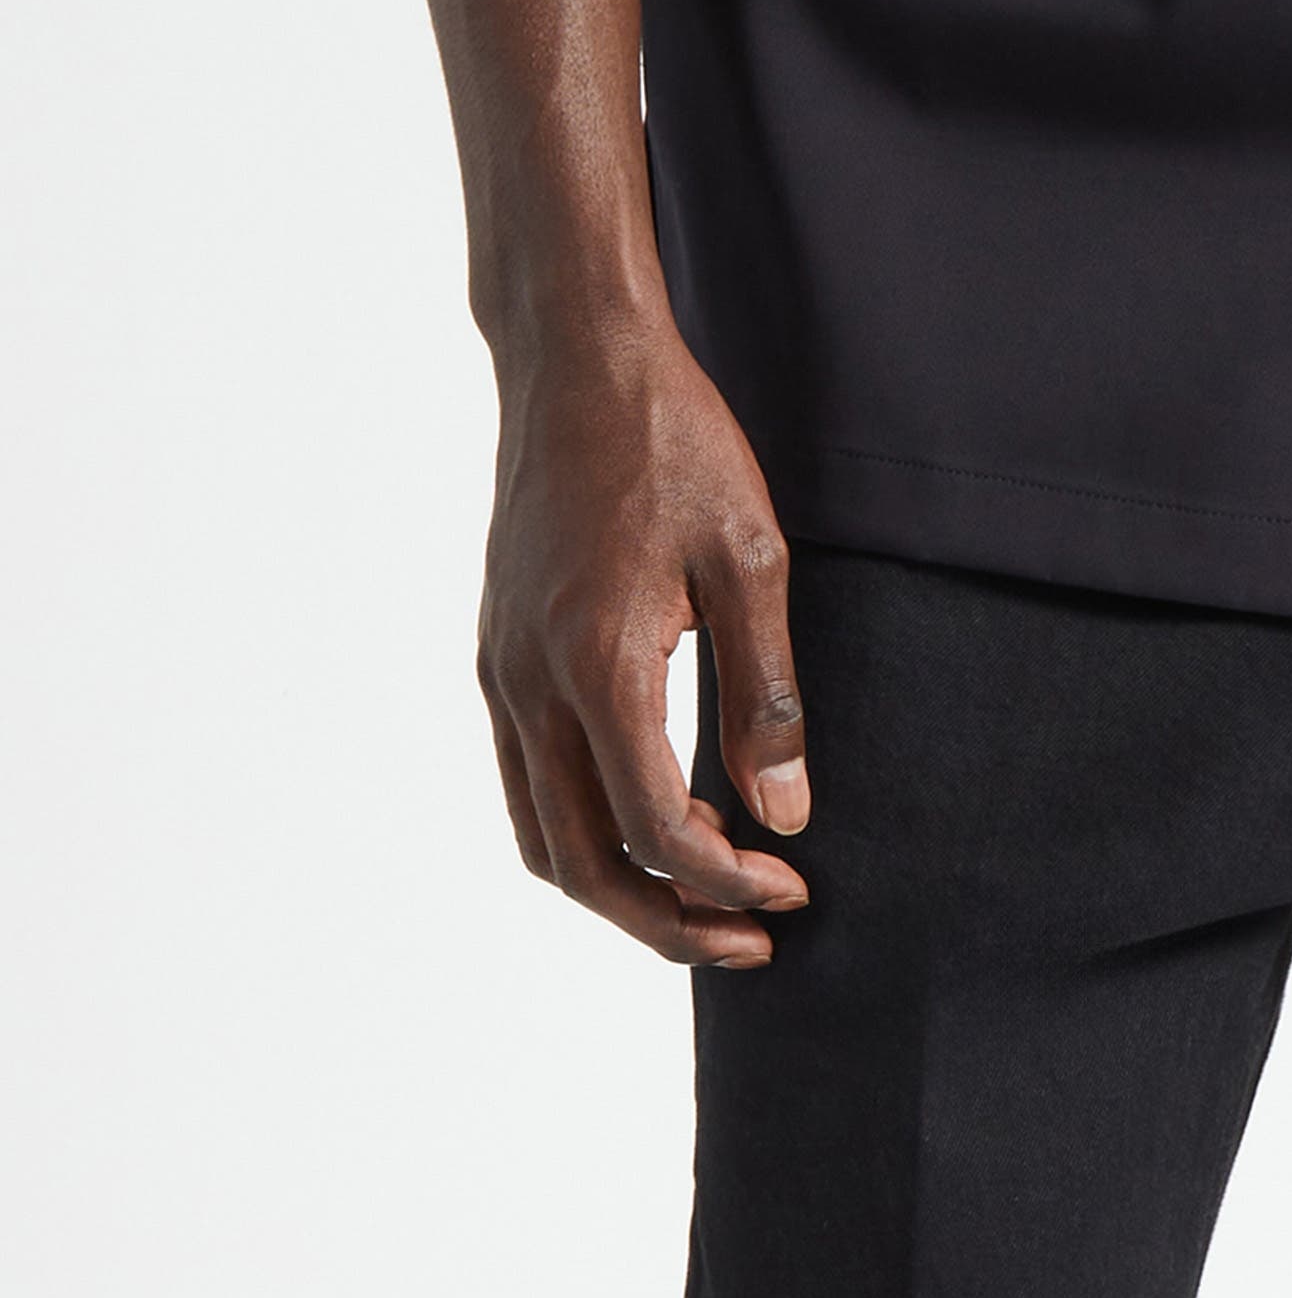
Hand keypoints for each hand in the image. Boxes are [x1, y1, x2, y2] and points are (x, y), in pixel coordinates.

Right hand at [476, 326, 811, 965]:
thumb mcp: (751, 557)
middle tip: (751, 938)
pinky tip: (644, 820)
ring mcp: (499, 672)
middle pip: (582, 863)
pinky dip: (578, 831)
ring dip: (616, 889)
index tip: (792, 885)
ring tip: (700, 906)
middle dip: (667, 921)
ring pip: (541, 834)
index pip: (654, 829)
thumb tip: (786, 816)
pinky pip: (525, 781)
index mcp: (598, 665)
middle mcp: (530, 685)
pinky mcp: (494, 654)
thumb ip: (767, 693)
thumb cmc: (674, 442)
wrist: (576, 360)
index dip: (727, 880)